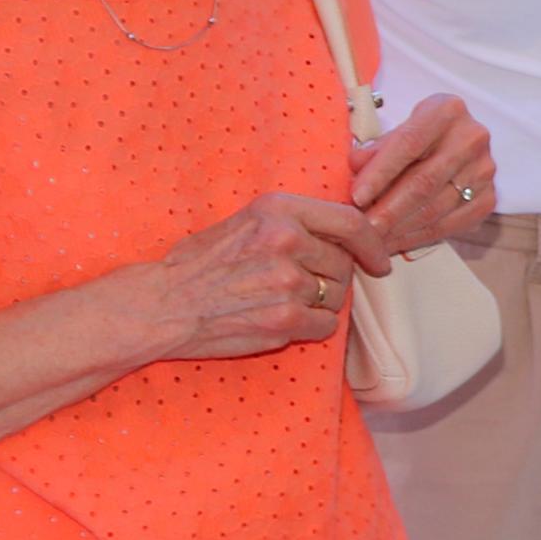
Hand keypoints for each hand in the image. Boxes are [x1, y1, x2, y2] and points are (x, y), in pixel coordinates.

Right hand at [138, 191, 392, 359]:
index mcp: (278, 210)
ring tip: (281, 303)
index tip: (378, 260)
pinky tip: (282, 323)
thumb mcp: (245, 223)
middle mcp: (287, 240)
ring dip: (319, 305)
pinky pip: (325, 326)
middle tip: (299, 287)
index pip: (350, 221)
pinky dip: (311, 329)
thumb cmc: (198, 266)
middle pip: (343, 264)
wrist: (162, 305)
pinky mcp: (285, 319)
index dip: (371, 243)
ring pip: (335, 297)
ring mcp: (288, 281)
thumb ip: (292, 223)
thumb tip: (342, 234)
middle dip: (330, 279)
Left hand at [350, 95, 497, 257]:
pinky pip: (450, 225)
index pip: (409, 143)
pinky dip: (419, 238)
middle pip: (424, 181)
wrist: (460, 143)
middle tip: (363, 229)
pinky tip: (396, 242)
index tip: (356, 197)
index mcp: (446, 111)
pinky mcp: (489, 198)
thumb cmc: (421, 135)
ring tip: (374, 241)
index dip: (380, 172)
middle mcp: (471, 138)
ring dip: (400, 228)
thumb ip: (377, 148)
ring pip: (436, 208)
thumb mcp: (399, 128)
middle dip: (388, 209)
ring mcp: (484, 170)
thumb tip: (354, 168)